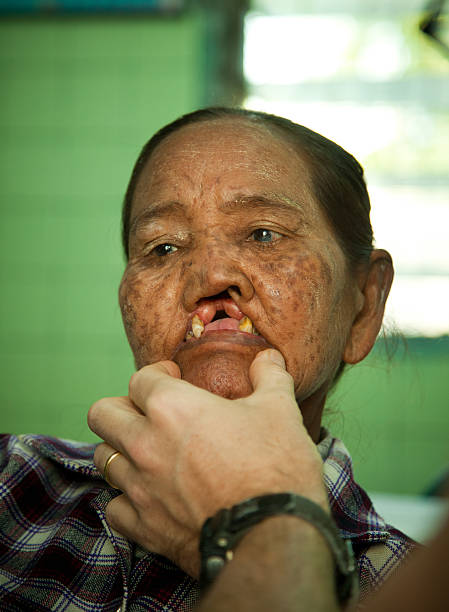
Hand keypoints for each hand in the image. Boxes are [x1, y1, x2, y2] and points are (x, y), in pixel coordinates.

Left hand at [88, 349, 327, 577]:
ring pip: (103, 458)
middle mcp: (146, 444)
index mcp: (173, 407)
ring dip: (120, 450)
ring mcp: (141, 487)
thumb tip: (268, 357)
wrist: (274, 536)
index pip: (141, 379)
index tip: (174, 379)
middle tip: (148, 413)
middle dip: (122, 407)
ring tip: (147, 452)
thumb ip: (269, 376)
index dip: (158, 374)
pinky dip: (126, 500)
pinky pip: (114, 508)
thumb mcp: (280, 411)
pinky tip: (149, 496)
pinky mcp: (145, 527)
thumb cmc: (276, 468)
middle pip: (102, 414)